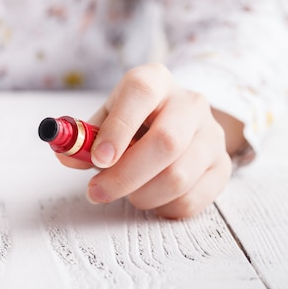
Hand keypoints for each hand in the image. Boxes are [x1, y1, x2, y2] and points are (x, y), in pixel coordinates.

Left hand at [56, 63, 242, 218]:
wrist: (178, 123)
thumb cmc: (133, 121)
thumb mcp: (105, 118)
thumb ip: (84, 137)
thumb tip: (66, 155)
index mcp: (155, 81)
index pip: (140, 93)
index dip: (117, 129)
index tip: (98, 160)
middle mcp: (190, 103)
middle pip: (166, 142)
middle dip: (125, 175)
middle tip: (96, 191)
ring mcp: (212, 135)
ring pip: (178, 177)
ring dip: (141, 195)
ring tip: (124, 192)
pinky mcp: (222, 167)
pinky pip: (191, 200)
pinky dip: (162, 207)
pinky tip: (150, 197)